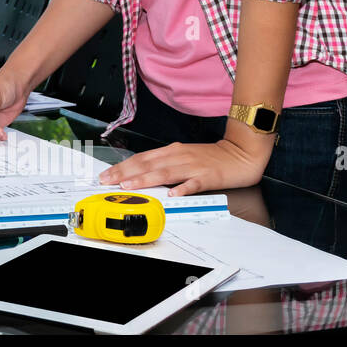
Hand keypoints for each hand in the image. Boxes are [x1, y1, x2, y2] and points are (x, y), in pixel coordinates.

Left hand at [98, 138, 270, 196]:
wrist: (241, 152)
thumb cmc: (210, 157)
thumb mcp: (183, 156)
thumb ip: (164, 164)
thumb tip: (140, 173)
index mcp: (171, 152)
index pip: (141, 159)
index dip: (122, 167)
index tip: (106, 175)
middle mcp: (179, 156)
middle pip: (148, 165)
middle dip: (125, 173)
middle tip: (108, 181)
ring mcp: (193, 166)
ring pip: (165, 173)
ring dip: (145, 179)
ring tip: (129, 186)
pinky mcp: (209, 176)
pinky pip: (194, 183)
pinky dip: (182, 188)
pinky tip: (172, 195)